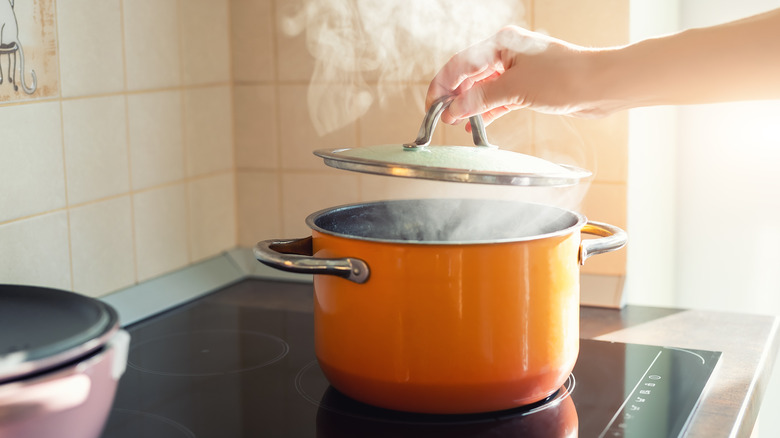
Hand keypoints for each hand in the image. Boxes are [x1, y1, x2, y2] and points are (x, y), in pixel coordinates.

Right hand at [426, 26, 610, 129]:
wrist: (600, 86)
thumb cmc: (565, 77)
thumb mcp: (515, 89)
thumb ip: (481, 99)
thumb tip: (454, 110)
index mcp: (501, 43)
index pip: (461, 64)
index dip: (443, 86)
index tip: (432, 106)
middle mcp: (507, 54)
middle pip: (469, 76)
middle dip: (454, 96)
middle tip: (440, 117)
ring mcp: (517, 71)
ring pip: (483, 89)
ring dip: (469, 105)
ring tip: (454, 123)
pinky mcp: (527, 88)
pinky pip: (498, 99)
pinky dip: (486, 111)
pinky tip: (475, 124)